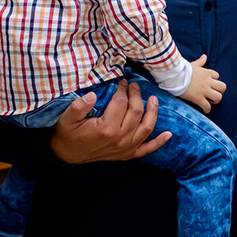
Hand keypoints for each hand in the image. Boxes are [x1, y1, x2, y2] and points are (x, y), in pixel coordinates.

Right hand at [50, 80, 171, 163]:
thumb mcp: (67, 118)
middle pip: (136, 112)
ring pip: (147, 127)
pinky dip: (159, 142)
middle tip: (135, 86)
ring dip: (153, 112)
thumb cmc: (68, 134)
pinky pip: (148, 149)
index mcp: (106, 128)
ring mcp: (126, 148)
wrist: (67, 155)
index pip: (121, 103)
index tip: (123, 82)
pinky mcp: (128, 155)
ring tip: (154, 99)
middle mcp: (120, 139)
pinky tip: (169, 134)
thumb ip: (79, 106)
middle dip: (137, 96)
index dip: (123, 90)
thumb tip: (93, 94)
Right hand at [181, 55, 225, 113]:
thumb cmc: (181, 70)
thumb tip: (204, 56)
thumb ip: (200, 62)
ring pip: (218, 97)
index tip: (209, 84)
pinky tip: (204, 110)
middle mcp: (207, 81)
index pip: (217, 76)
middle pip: (223, 87)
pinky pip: (207, 106)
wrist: (173, 75)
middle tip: (212, 94)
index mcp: (206, 72)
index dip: (214, 81)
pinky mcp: (198, 98)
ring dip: (215, 100)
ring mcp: (203, 90)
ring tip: (209, 101)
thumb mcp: (192, 64)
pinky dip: (207, 110)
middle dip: (219, 91)